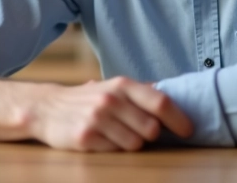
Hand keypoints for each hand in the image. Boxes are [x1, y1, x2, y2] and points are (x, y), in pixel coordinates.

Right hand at [25, 76, 192, 151]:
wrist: (47, 108)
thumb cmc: (88, 99)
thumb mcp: (114, 87)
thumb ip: (142, 92)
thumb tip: (175, 96)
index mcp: (122, 85)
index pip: (160, 101)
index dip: (179, 119)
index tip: (188, 131)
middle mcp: (110, 99)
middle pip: (151, 128)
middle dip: (151, 135)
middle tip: (139, 131)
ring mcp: (97, 118)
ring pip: (135, 144)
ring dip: (131, 143)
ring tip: (115, 134)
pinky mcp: (85, 138)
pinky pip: (115, 152)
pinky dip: (112, 149)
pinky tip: (101, 139)